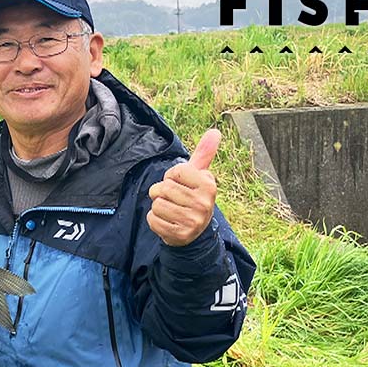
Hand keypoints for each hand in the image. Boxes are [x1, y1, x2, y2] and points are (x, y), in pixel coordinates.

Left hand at [147, 129, 220, 246]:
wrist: (196, 232)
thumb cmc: (194, 196)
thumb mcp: (199, 175)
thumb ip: (204, 153)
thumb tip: (215, 131)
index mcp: (208, 185)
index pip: (175, 172)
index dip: (172, 176)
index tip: (180, 184)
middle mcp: (203, 203)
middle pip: (164, 188)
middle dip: (162, 192)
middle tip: (173, 199)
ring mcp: (193, 221)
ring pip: (157, 204)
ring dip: (158, 207)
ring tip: (171, 210)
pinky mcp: (180, 235)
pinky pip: (153, 220)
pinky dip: (155, 220)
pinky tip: (167, 222)